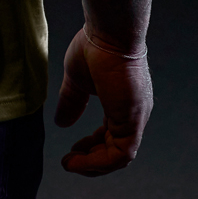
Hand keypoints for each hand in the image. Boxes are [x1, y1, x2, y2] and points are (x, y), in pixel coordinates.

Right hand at [54, 24, 151, 176]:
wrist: (109, 33)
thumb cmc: (95, 47)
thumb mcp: (77, 81)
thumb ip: (71, 102)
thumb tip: (61, 123)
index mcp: (123, 103)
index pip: (111, 134)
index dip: (92, 146)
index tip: (73, 149)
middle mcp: (133, 113)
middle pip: (115, 148)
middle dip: (91, 159)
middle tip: (70, 161)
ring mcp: (135, 118)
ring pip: (119, 157)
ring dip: (93, 165)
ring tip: (71, 164)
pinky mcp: (132, 122)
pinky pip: (119, 155)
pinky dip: (98, 162)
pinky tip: (77, 160)